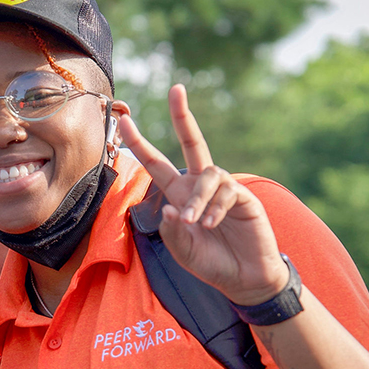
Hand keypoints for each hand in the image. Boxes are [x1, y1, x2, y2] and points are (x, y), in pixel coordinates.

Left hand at [114, 85, 289, 305]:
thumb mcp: (183, 252)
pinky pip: (227, 191)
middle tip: (175, 89)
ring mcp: (224, 189)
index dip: (140, 143)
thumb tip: (167, 208)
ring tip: (195, 223)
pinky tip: (212, 224)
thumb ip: (171, 233)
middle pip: (191, 142)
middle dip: (182, 115)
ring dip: (197, 199)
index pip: (157, 164)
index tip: (124, 120)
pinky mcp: (244, 197)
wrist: (244, 279)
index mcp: (179, 195)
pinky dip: (215, 208)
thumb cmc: (211, 264)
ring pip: (208, 175)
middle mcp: (200, 185)